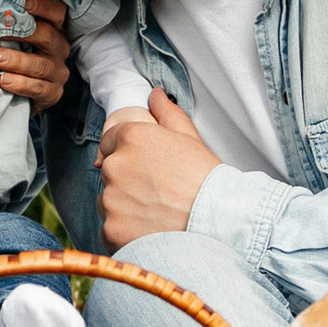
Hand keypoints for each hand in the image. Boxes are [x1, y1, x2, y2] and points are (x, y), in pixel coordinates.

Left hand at [0, 0, 73, 109]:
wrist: (21, 95)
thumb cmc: (15, 56)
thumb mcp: (15, 38)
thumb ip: (8, 24)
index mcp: (54, 29)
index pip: (56, 11)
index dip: (42, 5)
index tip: (23, 3)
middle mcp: (59, 48)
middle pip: (47, 36)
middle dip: (22, 33)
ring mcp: (58, 72)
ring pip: (40, 65)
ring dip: (16, 60)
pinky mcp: (53, 93)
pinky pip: (38, 88)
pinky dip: (20, 84)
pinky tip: (3, 81)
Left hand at [96, 88, 224, 242]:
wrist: (219, 222)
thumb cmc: (207, 181)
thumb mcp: (190, 138)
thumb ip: (167, 113)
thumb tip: (155, 95)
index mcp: (132, 138)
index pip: (110, 140)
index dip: (129, 154)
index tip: (145, 168)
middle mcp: (116, 165)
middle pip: (110, 171)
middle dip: (127, 180)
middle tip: (157, 192)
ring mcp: (111, 199)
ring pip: (108, 201)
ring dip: (124, 207)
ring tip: (157, 213)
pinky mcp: (111, 228)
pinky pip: (110, 228)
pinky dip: (125, 231)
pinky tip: (151, 231)